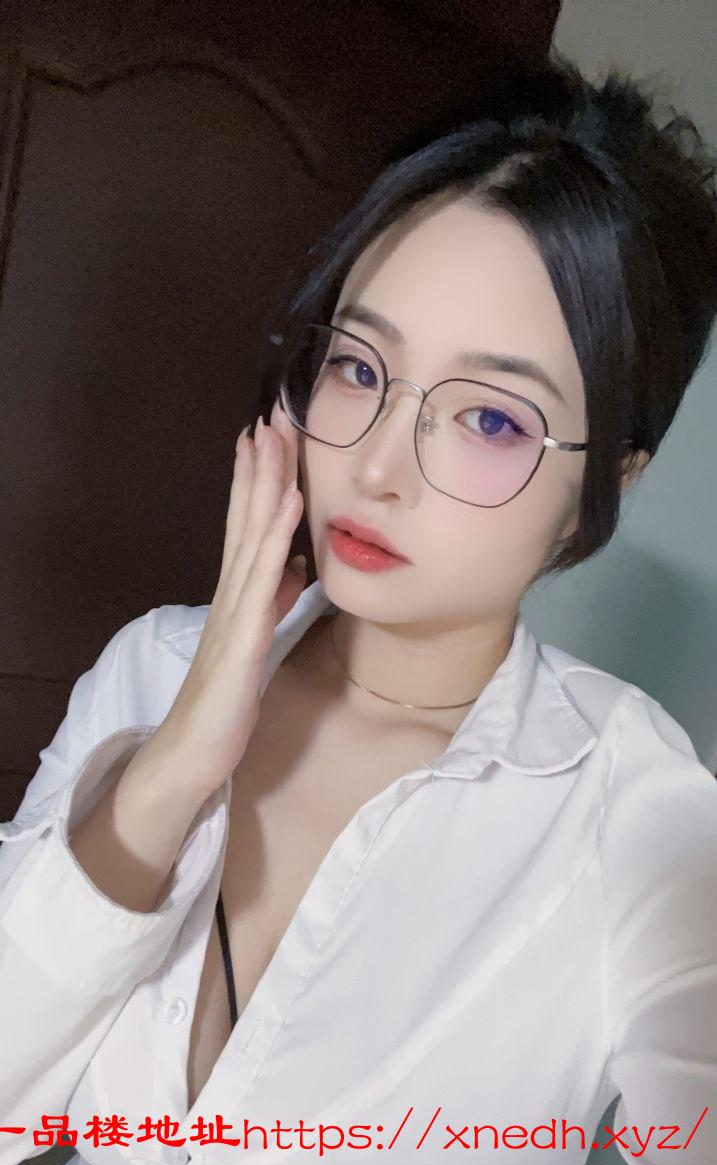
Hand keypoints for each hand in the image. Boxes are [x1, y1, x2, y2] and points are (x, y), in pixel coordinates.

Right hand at [140, 397, 306, 803]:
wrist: (194, 752)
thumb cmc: (225, 702)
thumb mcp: (257, 639)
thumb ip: (272, 601)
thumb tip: (295, 568)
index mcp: (238, 593)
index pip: (248, 524)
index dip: (258, 478)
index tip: (269, 434)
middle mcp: (232, 591)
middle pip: (248, 515)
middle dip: (261, 463)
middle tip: (271, 412)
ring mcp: (235, 610)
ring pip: (253, 534)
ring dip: (266, 482)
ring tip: (276, 436)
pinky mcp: (243, 636)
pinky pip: (262, 577)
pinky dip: (277, 536)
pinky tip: (289, 502)